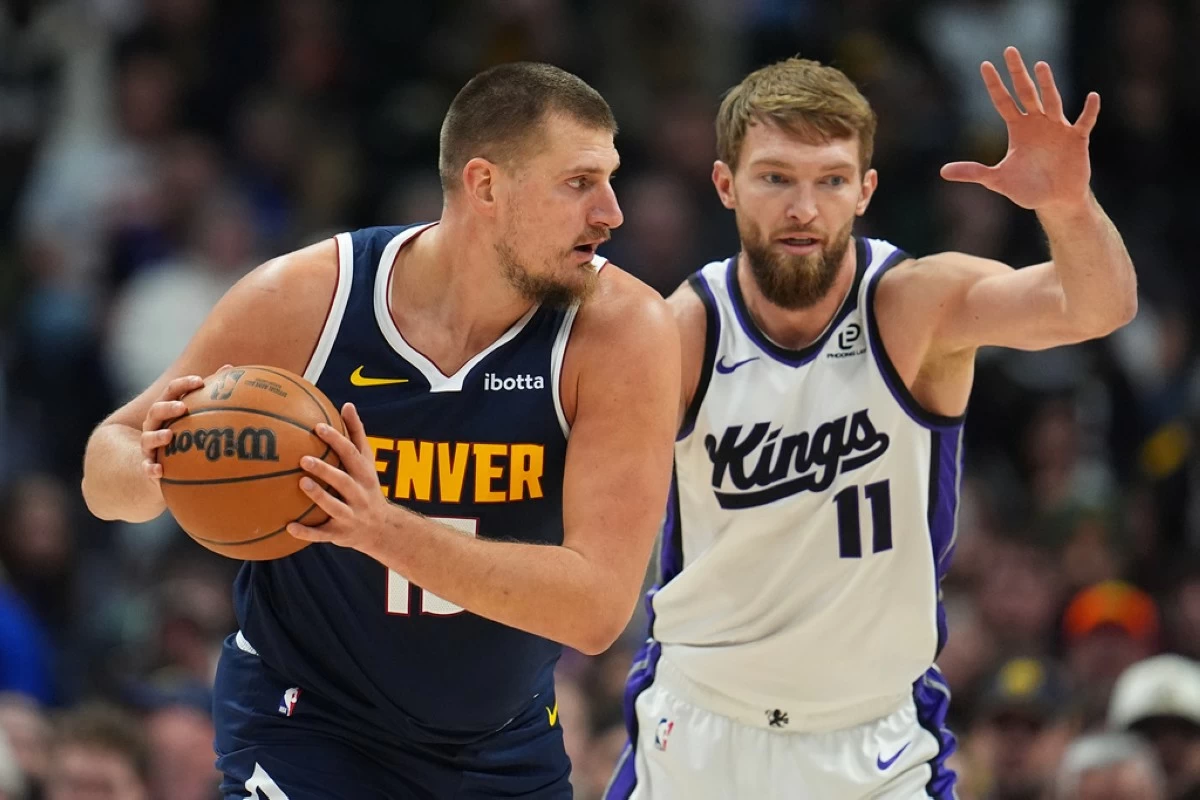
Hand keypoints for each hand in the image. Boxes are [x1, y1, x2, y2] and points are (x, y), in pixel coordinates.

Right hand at [141, 365, 230, 480]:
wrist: (163, 462)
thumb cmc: (185, 431)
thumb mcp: (196, 413)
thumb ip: (211, 394)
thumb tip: (231, 369)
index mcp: (166, 408)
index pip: (172, 391)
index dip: (184, 384)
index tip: (200, 381)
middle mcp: (154, 424)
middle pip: (156, 410)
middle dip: (167, 407)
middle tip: (183, 407)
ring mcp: (148, 444)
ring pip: (147, 438)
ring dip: (157, 436)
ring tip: (169, 436)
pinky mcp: (148, 464)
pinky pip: (146, 467)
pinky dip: (151, 469)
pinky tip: (159, 471)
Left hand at [287, 403, 394, 553]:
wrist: (382, 528)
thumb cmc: (367, 486)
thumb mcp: (366, 461)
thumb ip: (356, 434)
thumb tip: (347, 404)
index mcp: (364, 474)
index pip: (351, 454)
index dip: (336, 440)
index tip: (318, 427)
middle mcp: (360, 495)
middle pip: (343, 481)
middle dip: (325, 470)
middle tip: (303, 459)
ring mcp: (351, 516)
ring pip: (334, 507)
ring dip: (319, 497)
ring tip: (301, 483)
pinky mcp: (340, 534)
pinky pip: (322, 534)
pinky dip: (307, 532)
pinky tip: (288, 526)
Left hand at [940, 47, 1099, 210]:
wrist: (1055, 200)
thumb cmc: (1027, 188)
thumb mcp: (997, 180)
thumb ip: (973, 172)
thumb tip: (942, 171)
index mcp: (1018, 128)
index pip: (1003, 101)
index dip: (994, 85)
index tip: (984, 65)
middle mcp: (1037, 122)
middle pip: (1026, 92)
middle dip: (1017, 73)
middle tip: (1009, 50)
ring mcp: (1058, 128)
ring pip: (1051, 101)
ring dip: (1047, 85)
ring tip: (1040, 65)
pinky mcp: (1077, 139)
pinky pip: (1084, 122)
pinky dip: (1088, 111)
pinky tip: (1092, 97)